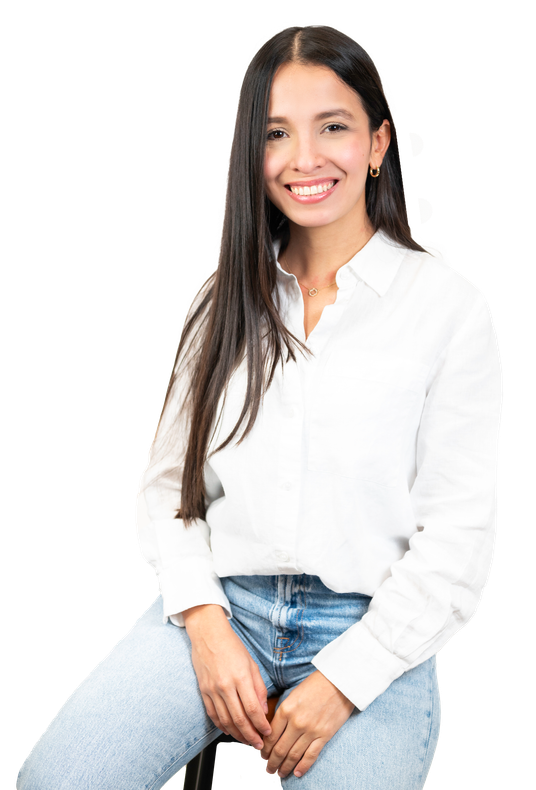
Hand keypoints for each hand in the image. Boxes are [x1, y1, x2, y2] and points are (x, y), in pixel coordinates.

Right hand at [186, 606, 272, 747]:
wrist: (208, 635)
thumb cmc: (232, 646)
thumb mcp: (251, 663)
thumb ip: (258, 687)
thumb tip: (263, 709)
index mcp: (240, 677)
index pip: (252, 709)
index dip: (261, 725)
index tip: (267, 733)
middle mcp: (225, 686)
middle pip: (239, 719)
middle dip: (251, 736)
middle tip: (258, 745)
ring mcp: (212, 690)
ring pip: (225, 721)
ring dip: (237, 735)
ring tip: (246, 741)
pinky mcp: (203, 691)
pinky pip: (213, 715)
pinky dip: (222, 726)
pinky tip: (230, 731)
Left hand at [259, 670, 354, 779]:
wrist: (339, 681)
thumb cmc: (315, 684)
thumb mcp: (293, 694)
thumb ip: (284, 712)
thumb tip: (274, 730)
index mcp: (286, 709)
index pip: (271, 735)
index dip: (265, 749)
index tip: (262, 755)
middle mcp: (296, 722)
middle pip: (280, 748)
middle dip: (272, 761)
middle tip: (269, 769)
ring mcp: (311, 731)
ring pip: (293, 755)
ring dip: (284, 767)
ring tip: (280, 773)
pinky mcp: (324, 736)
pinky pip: (310, 756)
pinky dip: (302, 767)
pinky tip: (296, 773)